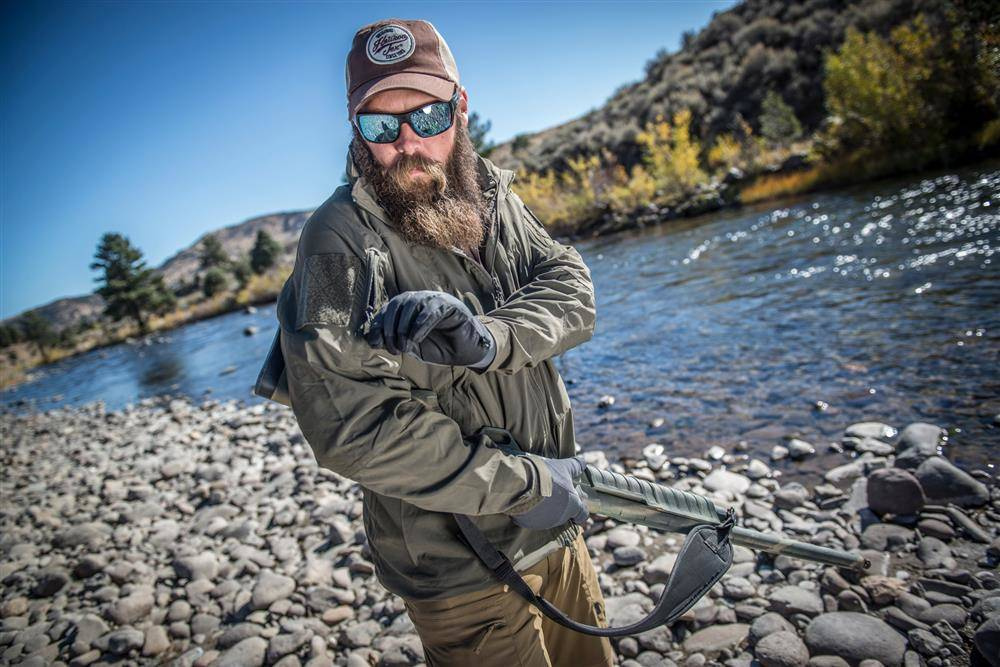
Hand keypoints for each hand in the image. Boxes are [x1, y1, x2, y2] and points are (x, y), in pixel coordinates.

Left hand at [365, 290, 495, 367]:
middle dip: (390, 328)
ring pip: (411, 304)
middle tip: (394, 348)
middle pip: (396, 304)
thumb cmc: (439, 347)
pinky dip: (420, 325)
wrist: (465, 351)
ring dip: (403, 327)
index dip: (378, 325)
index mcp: (407, 308)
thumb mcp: (412, 347)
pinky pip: (430, 310)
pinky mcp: (448, 304)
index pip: (387, 310)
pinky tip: (417, 339)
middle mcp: (419, 299)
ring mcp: (434, 299)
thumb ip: (394, 341)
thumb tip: (372, 340)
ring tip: (405, 346)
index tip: (376, 344)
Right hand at [510, 455, 589, 529]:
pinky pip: (533, 519)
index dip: (581, 509)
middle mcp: (560, 518)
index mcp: (572, 506)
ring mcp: (543, 522)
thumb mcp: (563, 467)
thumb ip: (575, 466)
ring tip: (538, 494)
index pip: (582, 515)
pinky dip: (532, 511)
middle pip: (564, 515)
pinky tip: (527, 500)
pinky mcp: (529, 523)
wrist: (520, 483)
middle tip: (553, 493)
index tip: (576, 502)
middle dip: (560, 505)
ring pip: (548, 518)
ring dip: (546, 509)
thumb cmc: (545, 475)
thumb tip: (583, 462)